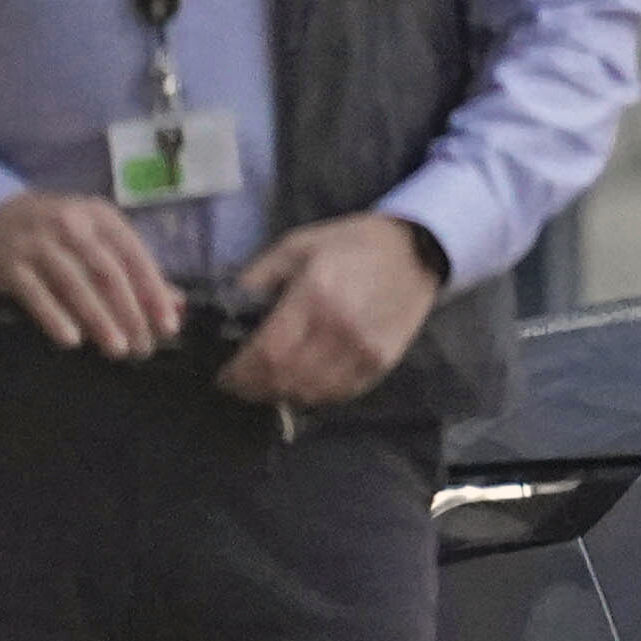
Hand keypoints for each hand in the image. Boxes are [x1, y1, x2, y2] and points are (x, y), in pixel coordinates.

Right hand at [0, 191, 186, 358]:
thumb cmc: (56, 233)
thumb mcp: (97, 238)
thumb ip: (135, 270)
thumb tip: (177, 304)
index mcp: (101, 217)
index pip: (135, 256)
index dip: (154, 293)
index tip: (169, 326)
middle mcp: (71, 224)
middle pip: (108, 273)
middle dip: (130, 314)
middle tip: (143, 348)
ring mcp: (37, 242)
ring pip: (75, 284)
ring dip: (99, 320)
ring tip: (117, 349)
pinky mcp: (10, 263)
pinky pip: (35, 294)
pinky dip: (55, 317)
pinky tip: (72, 341)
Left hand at [220, 213, 447, 410]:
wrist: (415, 253)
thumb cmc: (350, 245)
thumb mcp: (296, 246)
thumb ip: (259, 278)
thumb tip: (228, 311)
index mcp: (315, 295)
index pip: (268, 353)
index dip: (241, 373)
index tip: (225, 376)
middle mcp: (340, 329)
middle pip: (287, 379)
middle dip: (256, 388)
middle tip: (241, 384)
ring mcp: (364, 351)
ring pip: (312, 393)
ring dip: (283, 394)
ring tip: (269, 385)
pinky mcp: (381, 363)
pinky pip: (339, 394)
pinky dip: (314, 395)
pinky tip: (302, 383)